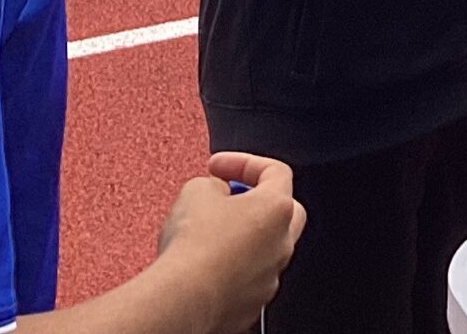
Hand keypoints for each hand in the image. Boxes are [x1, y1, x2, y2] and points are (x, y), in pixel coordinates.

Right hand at [154, 154, 304, 333]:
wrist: (183, 298)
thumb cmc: (193, 247)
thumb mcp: (196, 190)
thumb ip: (215, 185)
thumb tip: (214, 194)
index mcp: (276, 208)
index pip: (275, 172)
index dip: (244, 163)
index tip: (219, 168)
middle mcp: (282, 243)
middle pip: (283, 211)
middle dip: (256, 201)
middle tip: (229, 200)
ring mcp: (270, 277)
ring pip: (265, 249)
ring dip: (243, 238)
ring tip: (209, 235)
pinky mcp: (253, 303)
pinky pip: (248, 278)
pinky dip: (232, 269)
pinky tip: (206, 266)